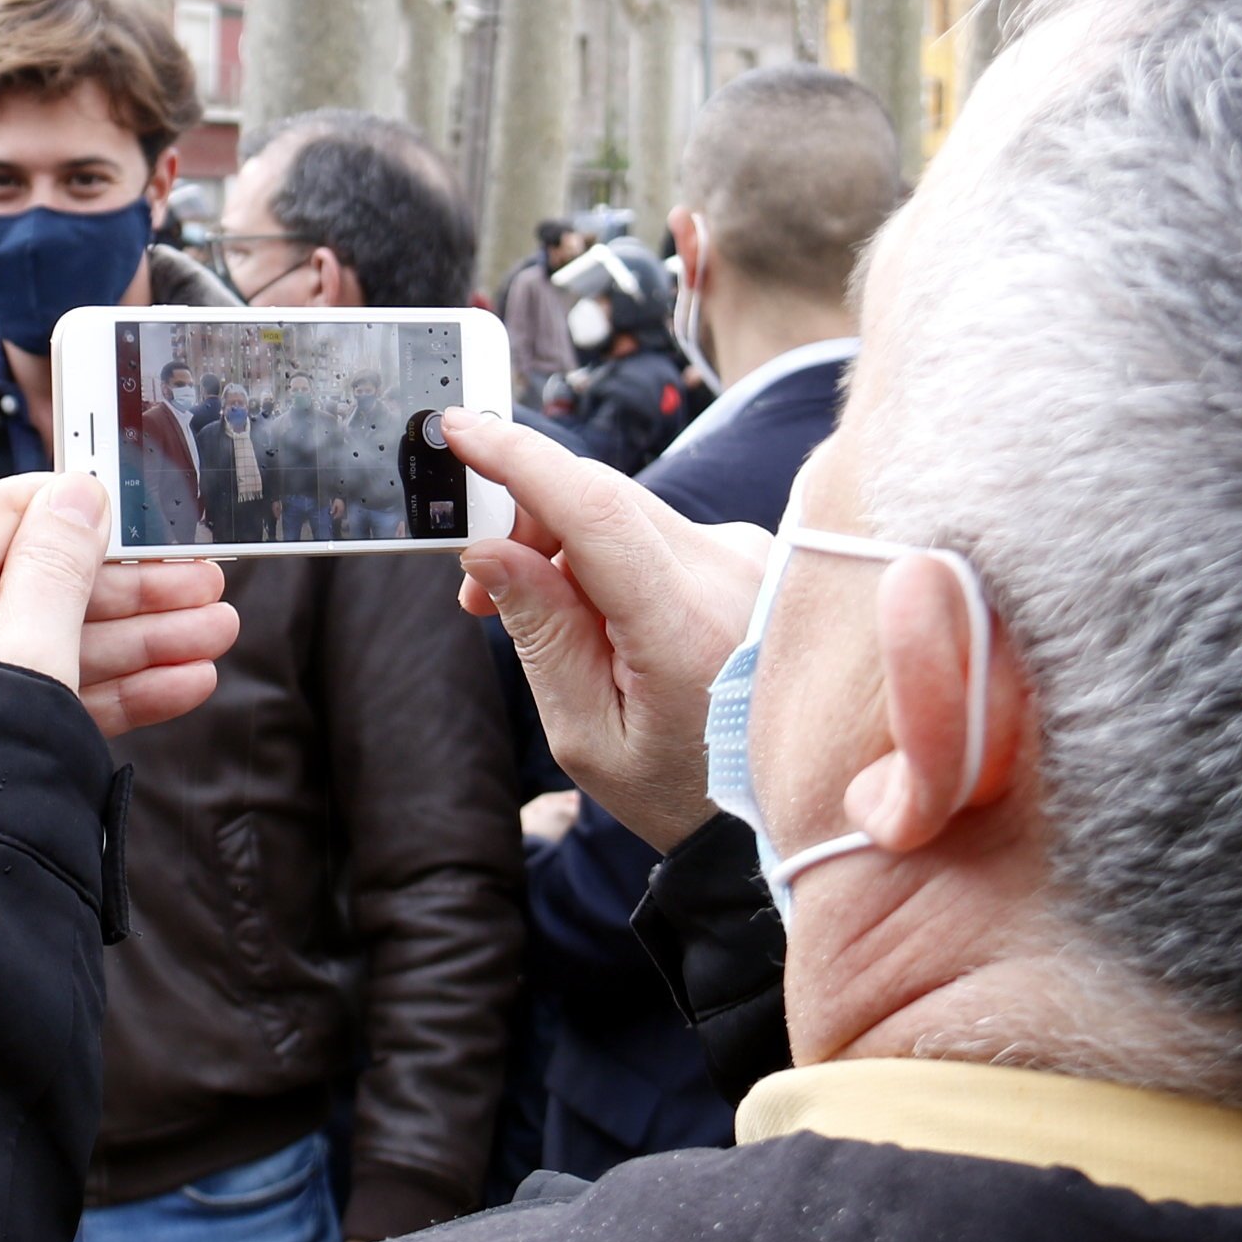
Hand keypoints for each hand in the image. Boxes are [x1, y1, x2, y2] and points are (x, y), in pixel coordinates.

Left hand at [0, 475, 237, 736]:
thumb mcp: (23, 648)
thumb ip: (58, 566)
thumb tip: (81, 494)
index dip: (80, 513)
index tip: (148, 516)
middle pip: (37, 581)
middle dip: (133, 591)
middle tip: (208, 586)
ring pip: (55, 640)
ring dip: (141, 640)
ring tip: (216, 635)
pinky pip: (48, 691)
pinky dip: (116, 688)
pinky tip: (183, 682)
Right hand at [441, 410, 766, 849]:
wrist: (782, 811)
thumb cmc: (683, 790)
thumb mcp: (588, 737)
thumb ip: (541, 636)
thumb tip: (491, 550)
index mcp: (686, 625)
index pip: (594, 509)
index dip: (519, 459)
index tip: (458, 430)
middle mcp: (730, 572)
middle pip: (601, 497)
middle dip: (525, 522)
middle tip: (480, 593)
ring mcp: (750, 557)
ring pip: (627, 513)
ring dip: (570, 547)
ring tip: (552, 625)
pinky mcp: (752, 556)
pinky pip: (660, 533)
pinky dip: (616, 561)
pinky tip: (611, 624)